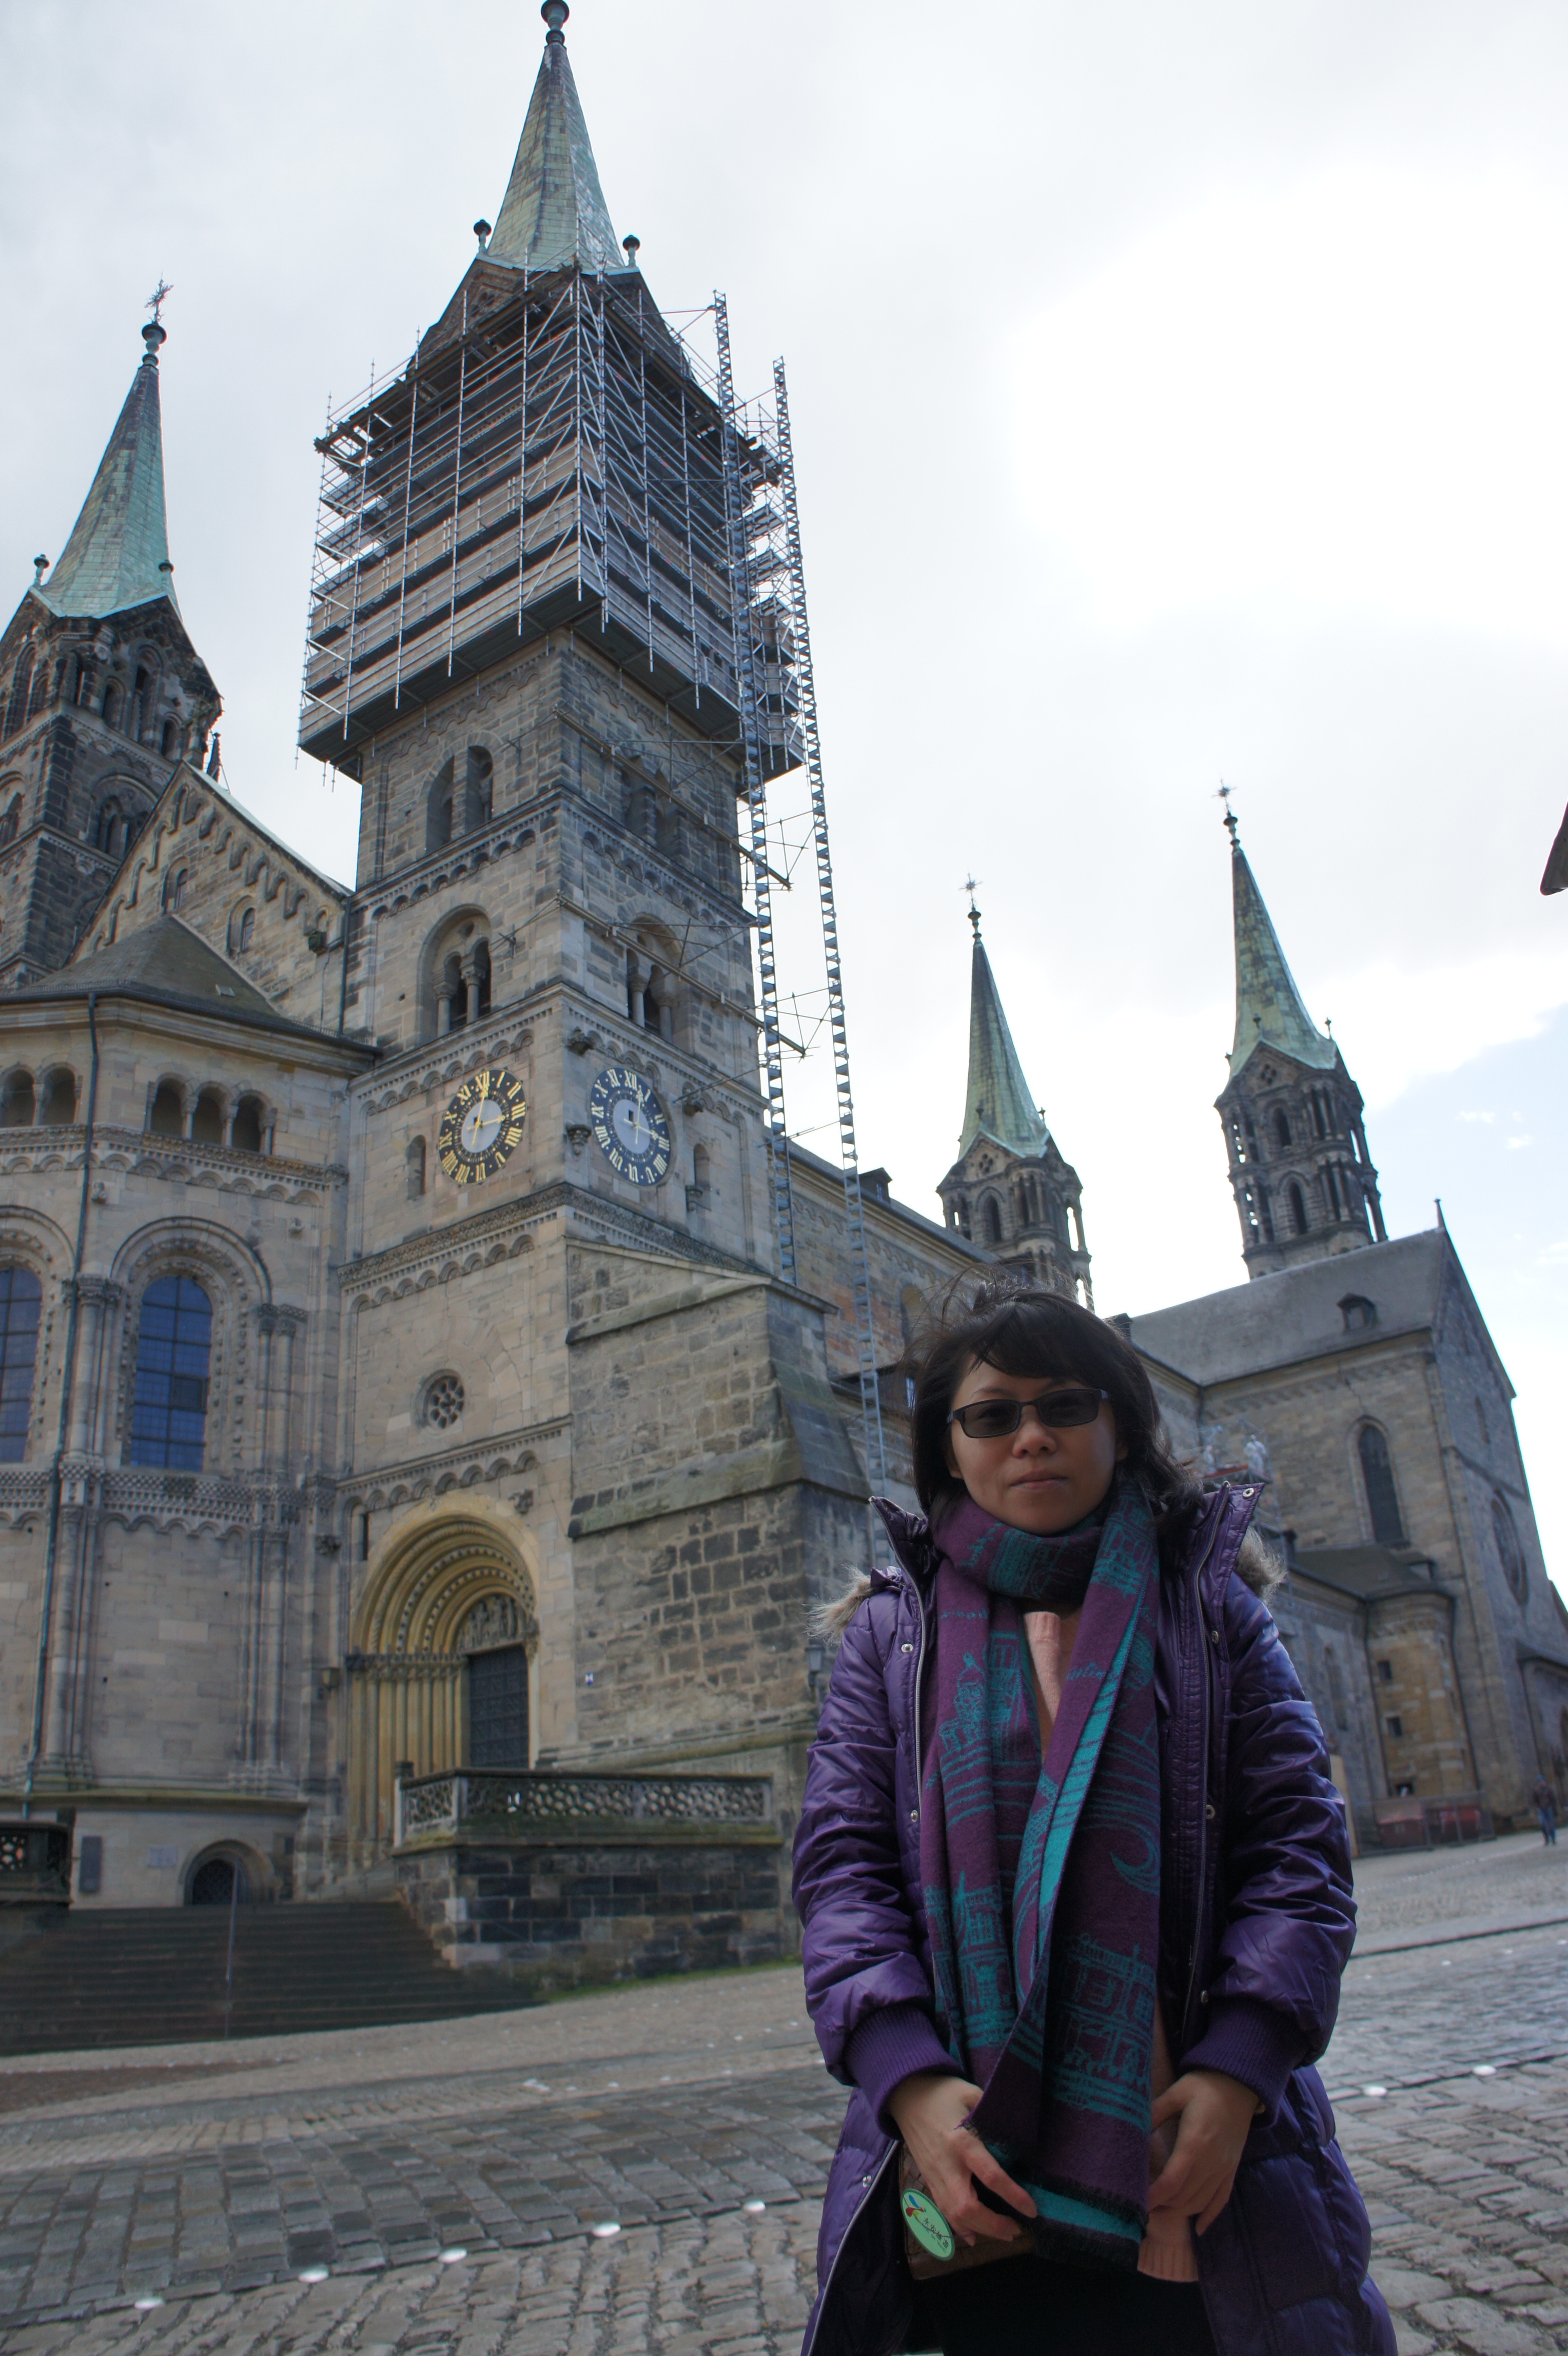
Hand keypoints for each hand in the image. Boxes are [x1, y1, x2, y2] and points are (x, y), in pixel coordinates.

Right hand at [885, 2073, 1036, 2246]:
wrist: (906, 2096)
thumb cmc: (943, 2092)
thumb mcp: (970, 2093)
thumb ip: (991, 2111)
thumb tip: (1016, 2127)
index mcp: (961, 2140)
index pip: (989, 2175)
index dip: (1012, 2196)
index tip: (1031, 2210)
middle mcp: (947, 2164)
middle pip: (967, 2206)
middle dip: (993, 2225)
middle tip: (1016, 2229)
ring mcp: (935, 2175)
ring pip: (953, 2214)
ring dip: (980, 2230)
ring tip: (1004, 2234)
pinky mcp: (928, 2179)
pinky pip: (942, 2210)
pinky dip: (958, 2227)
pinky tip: (974, 2236)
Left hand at [1148, 2068, 1260, 2234]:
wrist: (1240, 2084)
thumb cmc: (1204, 2085)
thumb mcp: (1176, 2093)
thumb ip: (1154, 2112)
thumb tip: (1133, 2129)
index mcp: (1193, 2143)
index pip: (1170, 2183)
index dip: (1152, 2197)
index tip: (1136, 2203)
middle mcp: (1210, 2162)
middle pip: (1183, 2198)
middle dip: (1160, 2207)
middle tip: (1140, 2206)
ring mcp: (1223, 2168)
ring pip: (1199, 2202)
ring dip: (1178, 2212)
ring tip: (1159, 2212)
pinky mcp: (1231, 2169)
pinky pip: (1221, 2199)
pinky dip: (1209, 2216)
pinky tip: (1198, 2228)